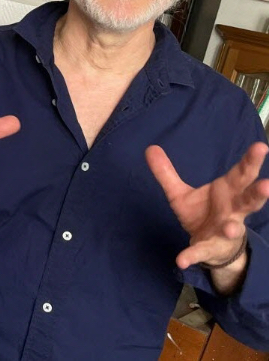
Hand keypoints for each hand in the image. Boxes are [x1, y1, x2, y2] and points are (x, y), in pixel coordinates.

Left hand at [146, 142, 268, 270]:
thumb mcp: (180, 192)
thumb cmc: (204, 212)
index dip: (251, 160)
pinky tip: (180, 259)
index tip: (261, 146)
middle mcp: (232, 211)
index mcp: (228, 191)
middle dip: (258, 193)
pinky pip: (200, 252)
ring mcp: (224, 231)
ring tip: (231, 229)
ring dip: (233, 229)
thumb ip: (166, 172)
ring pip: (234, 229)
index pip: (241, 173)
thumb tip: (150, 148)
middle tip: (267, 185)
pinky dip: (191, 255)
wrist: (211, 247)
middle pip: (248, 200)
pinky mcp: (209, 249)